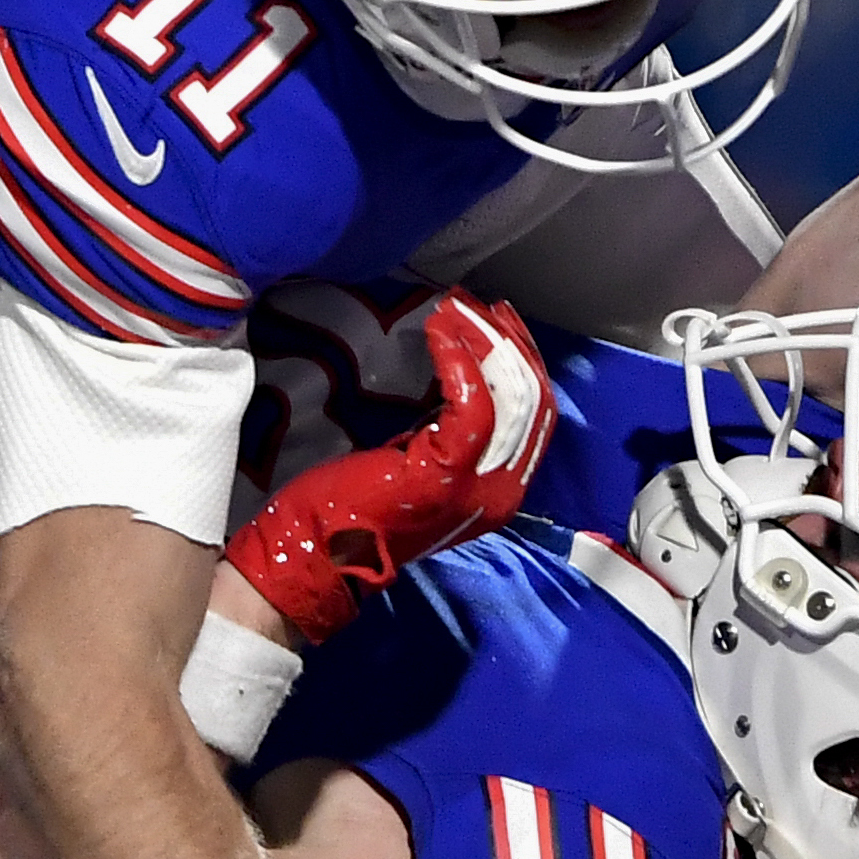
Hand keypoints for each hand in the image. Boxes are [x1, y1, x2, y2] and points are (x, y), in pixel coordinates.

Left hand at [224, 291, 555, 641]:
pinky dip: (460, 359)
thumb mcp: (424, 463)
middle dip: (509, 342)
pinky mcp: (447, 473)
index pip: (538, 413)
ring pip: (511, 396)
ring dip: (483, 341)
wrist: (320, 553)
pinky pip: (474, 405)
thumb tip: (467, 375)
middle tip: (477, 304)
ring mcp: (480, 485)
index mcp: (502, 489)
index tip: (498, 320)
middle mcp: (503, 491)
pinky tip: (439, 332)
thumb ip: (455, 432)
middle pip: (535, 400)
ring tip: (455, 309)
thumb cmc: (358, 506)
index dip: (524, 360)